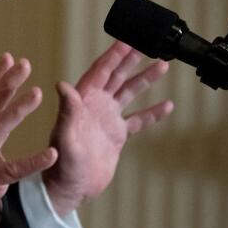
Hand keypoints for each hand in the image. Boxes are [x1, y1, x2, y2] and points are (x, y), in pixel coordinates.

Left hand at [43, 41, 173, 215]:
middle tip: (147, 42)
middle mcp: (95, 106)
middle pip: (117, 76)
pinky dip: (152, 113)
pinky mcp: (116, 135)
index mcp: (82, 101)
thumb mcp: (64, 136)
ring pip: (129, 93)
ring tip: (162, 64)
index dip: (113, 55)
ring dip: (145, 79)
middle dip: (131, 59)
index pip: (100, 71)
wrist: (70, 188)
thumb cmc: (61, 164)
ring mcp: (107, 119)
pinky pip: (138, 120)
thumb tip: (62, 85)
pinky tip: (167, 105)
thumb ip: (66, 112)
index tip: (126, 39)